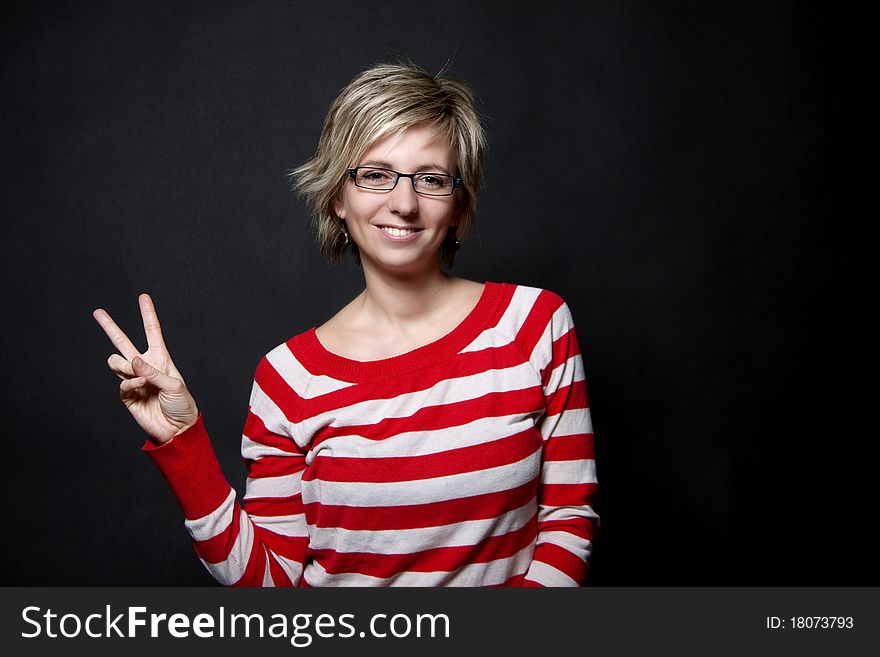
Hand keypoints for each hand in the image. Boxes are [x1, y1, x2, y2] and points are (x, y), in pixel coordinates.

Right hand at [93, 293, 198, 443]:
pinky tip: (140, 384)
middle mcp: (145, 366)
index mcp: (161, 359)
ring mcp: (134, 380)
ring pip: (116, 362)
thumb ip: (153, 372)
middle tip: (98, 312)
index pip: (152, 332)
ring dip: (124, 365)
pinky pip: (121, 383)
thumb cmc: (182, 405)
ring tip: (137, 374)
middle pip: (123, 342)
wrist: (177, 429)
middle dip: (110, 327)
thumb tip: (132, 360)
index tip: (143, 297)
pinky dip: (130, 382)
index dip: (148, 314)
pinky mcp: (127, 395)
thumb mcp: (174, 385)